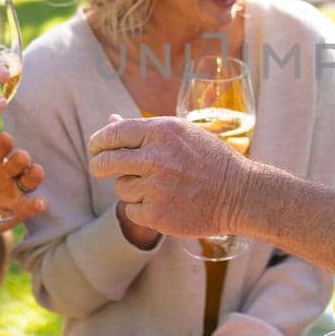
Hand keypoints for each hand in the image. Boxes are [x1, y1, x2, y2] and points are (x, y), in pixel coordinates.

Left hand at [0, 131, 46, 235]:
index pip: (2, 144)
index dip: (5, 141)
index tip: (6, 139)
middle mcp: (6, 170)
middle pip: (21, 158)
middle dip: (22, 157)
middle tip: (20, 159)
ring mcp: (15, 188)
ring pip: (32, 177)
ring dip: (35, 174)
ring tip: (35, 173)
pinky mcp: (20, 208)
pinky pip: (33, 204)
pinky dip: (39, 203)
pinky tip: (39, 203)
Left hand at [87, 115, 245, 237]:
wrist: (239, 194)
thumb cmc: (210, 160)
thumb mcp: (180, 134)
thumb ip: (143, 130)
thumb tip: (110, 121)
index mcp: (161, 131)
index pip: (112, 134)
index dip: (98, 142)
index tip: (95, 148)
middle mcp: (156, 157)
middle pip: (105, 162)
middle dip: (98, 165)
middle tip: (100, 168)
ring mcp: (156, 187)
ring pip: (121, 187)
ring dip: (131, 188)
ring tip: (159, 187)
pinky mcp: (157, 214)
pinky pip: (131, 210)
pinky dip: (142, 209)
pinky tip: (164, 203)